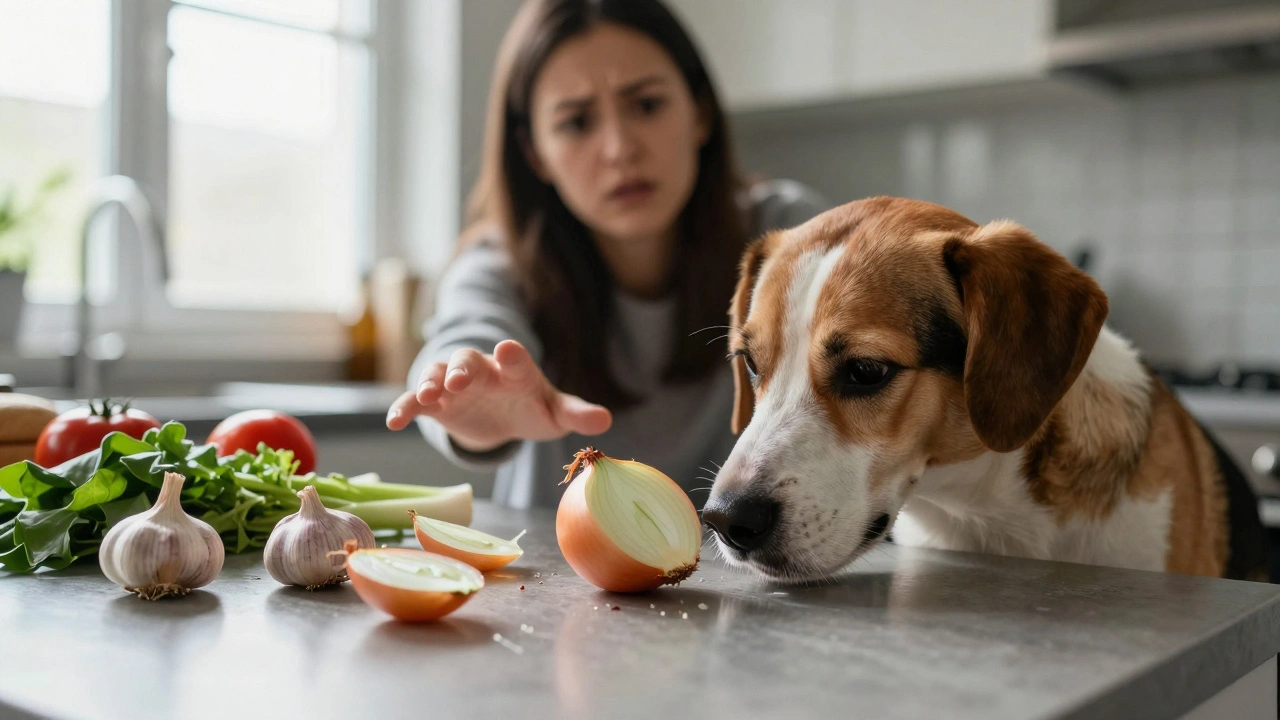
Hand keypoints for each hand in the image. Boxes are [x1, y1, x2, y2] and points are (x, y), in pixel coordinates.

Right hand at [386, 340, 612, 451]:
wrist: (504, 416)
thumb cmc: (533, 407)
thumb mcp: (556, 413)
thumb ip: (577, 414)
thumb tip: (606, 420)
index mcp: (515, 371)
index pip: (515, 359)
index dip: (512, 355)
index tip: (508, 349)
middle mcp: (482, 372)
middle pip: (468, 361)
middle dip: (462, 368)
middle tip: (459, 379)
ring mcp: (456, 386)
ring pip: (438, 375)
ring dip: (431, 383)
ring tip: (428, 396)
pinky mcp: (438, 405)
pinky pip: (416, 402)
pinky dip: (405, 408)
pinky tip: (394, 422)